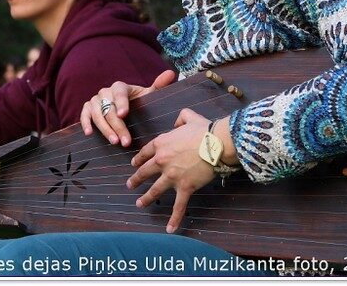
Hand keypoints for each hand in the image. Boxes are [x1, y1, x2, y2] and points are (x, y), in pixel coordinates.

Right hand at [80, 70, 174, 146]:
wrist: (124, 107)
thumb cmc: (138, 102)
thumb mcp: (148, 95)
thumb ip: (158, 85)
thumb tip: (171, 73)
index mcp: (120, 87)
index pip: (119, 93)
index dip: (121, 103)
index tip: (124, 115)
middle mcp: (105, 92)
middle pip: (109, 109)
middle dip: (117, 126)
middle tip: (126, 141)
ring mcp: (95, 100)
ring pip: (96, 114)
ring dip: (104, 129)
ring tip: (114, 142)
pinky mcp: (87, 109)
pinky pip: (83, 114)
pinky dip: (85, 123)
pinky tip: (89, 133)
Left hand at [127, 108, 215, 233]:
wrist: (216, 143)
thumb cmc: (204, 129)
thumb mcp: (188, 116)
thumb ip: (180, 118)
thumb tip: (176, 124)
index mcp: (161, 143)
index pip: (145, 152)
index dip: (138, 159)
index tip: (134, 164)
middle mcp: (162, 160)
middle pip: (145, 172)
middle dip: (136, 179)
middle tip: (130, 184)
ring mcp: (172, 176)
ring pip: (155, 190)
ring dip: (146, 198)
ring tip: (139, 203)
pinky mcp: (185, 187)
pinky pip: (179, 206)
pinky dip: (174, 219)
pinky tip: (169, 229)